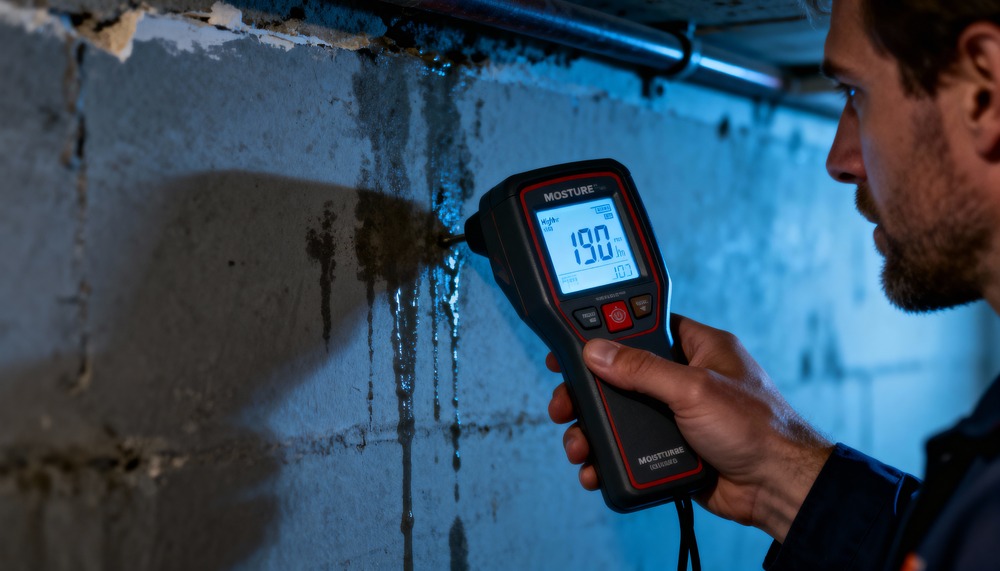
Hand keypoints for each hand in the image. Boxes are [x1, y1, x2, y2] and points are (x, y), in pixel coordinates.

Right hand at [547, 315, 833, 542]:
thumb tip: (598, 351)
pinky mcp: (673, 447)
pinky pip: (630, 447)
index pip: (643, 326)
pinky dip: (610, 458)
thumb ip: (643, 369)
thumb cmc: (760, 429)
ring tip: (578, 446)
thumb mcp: (694, 389)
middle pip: (621, 375)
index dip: (605, 333)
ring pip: (621, 415)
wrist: (779, 489)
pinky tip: (597, 467)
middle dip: (589, 393)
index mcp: (699, 348)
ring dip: (595, 430)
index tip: (571, 344)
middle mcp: (686, 378)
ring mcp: (678, 414)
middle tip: (564, 404)